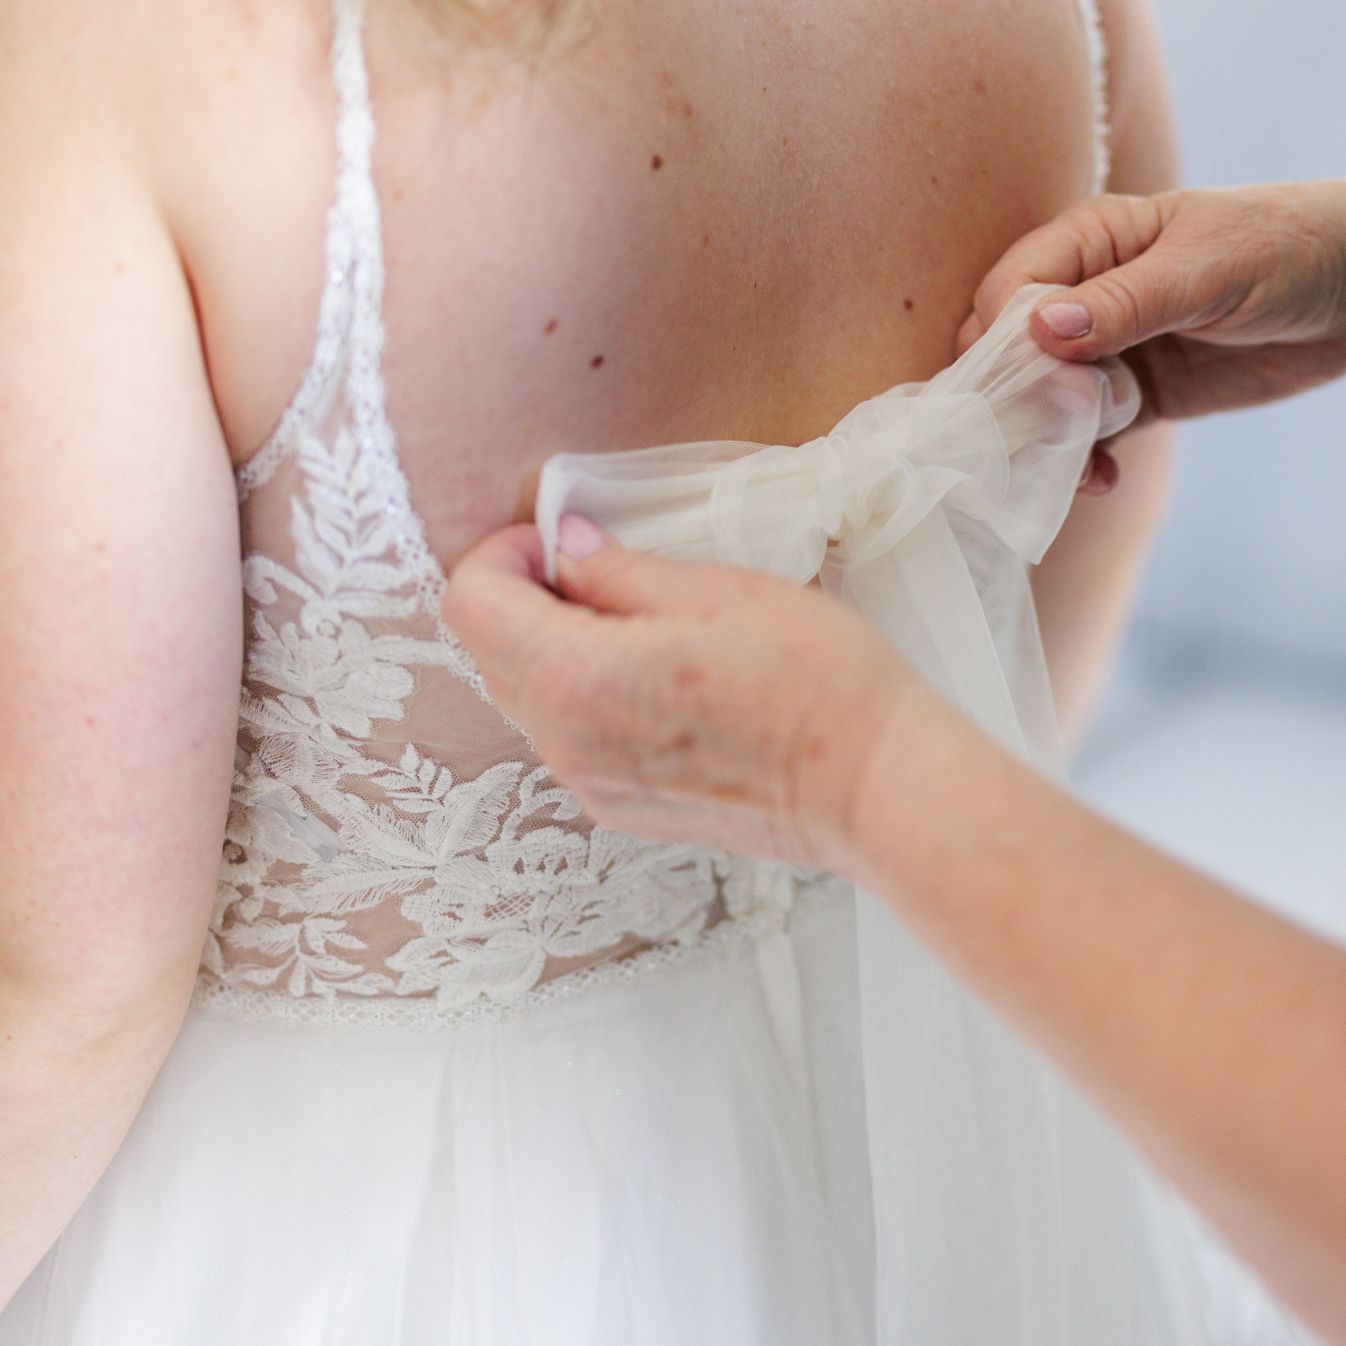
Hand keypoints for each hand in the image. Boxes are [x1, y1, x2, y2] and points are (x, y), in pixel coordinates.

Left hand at [443, 519, 951, 875]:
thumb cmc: (812, 682)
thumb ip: (620, 570)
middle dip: (527, 596)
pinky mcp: (624, 809)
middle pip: (489, 653)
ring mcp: (591, 786)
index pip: (471, 604)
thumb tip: (568, 547)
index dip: (504, 553)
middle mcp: (564, 745)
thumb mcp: (715, 591)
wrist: (874, 787)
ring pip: (529, 696)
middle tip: (602, 565)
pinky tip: (661, 672)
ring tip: (642, 618)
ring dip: (558, 645)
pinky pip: (572, 735)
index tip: (559, 537)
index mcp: (573, 682)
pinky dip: (588, 691)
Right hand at [960, 182, 1345, 459]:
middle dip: (1022, 398)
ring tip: (1086, 466)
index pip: (1008, 291)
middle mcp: (1084, 294)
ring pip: (1040, 403)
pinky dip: (1082, 462)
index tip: (1047, 379)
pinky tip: (1100, 479)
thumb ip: (1124, 302)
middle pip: (1008, 352)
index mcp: (1088, 240)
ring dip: (1049, 440)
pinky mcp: (1137, 397)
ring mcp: (1108, 351)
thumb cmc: (1284, 247)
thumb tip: (1040, 330)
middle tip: (1068, 426)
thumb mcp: (1207, 269)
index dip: (1007, 340)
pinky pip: (1085, 436)